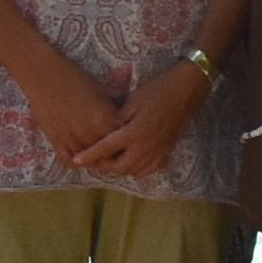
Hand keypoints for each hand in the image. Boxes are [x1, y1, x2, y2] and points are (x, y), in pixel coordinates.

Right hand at [15, 47, 121, 165]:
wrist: (44, 76)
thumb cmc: (74, 78)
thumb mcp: (101, 92)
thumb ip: (111, 112)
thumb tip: (120, 123)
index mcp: (105, 121)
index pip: (123, 141)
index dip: (125, 142)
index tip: (126, 142)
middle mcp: (90, 134)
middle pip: (108, 155)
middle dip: (112, 154)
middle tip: (114, 152)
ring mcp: (72, 140)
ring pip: (89, 161)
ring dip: (94, 159)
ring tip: (98, 156)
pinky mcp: (56, 142)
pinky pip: (69, 161)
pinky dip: (76, 162)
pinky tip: (80, 157)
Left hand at [71, 57, 213, 178]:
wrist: (185, 92)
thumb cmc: (157, 91)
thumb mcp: (132, 101)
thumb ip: (117, 118)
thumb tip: (102, 130)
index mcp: (134, 132)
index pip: (106, 148)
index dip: (89, 155)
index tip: (76, 160)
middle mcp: (146, 147)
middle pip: (119, 167)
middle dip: (104, 166)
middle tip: (94, 158)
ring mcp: (158, 152)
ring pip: (134, 172)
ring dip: (120, 169)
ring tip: (110, 160)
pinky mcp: (166, 152)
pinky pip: (149, 170)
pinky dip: (137, 170)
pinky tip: (132, 161)